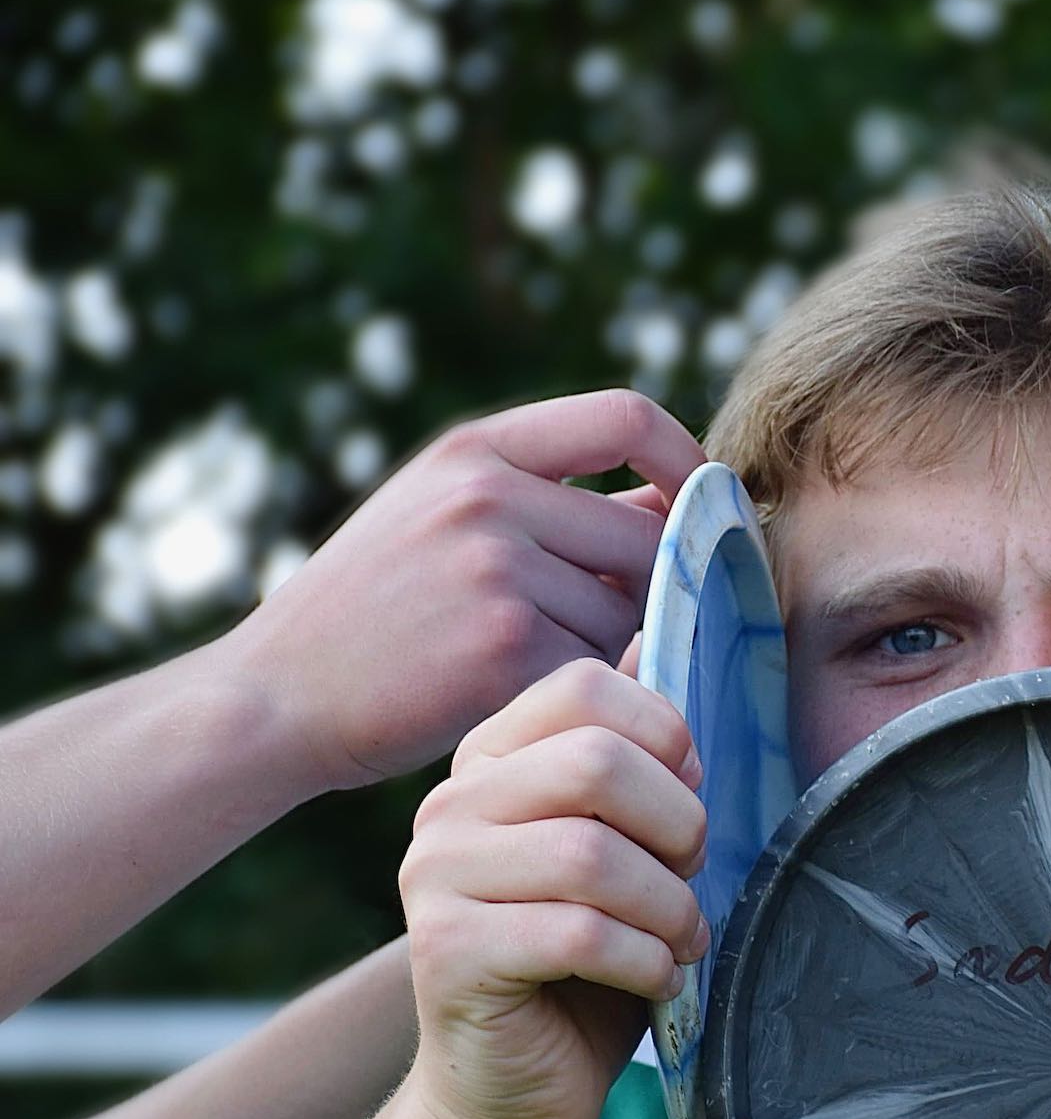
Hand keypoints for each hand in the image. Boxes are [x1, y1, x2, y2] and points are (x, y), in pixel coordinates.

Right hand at [209, 389, 704, 793]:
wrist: (275, 698)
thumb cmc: (373, 613)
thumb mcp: (438, 516)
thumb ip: (548, 499)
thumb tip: (679, 500)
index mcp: (474, 450)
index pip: (626, 418)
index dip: (687, 462)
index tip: (706, 507)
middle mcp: (487, 497)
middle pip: (648, 534)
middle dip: (652, 589)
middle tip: (620, 631)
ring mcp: (496, 571)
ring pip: (629, 611)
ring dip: (611, 649)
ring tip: (540, 667)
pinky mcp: (504, 649)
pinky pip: (600, 666)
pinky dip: (585, 691)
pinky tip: (533, 701)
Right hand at [398, 658, 707, 1118]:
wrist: (512, 1088)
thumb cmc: (584, 960)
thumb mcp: (623, 844)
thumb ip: (632, 754)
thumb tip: (656, 639)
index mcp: (493, 760)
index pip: (586, 687)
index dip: (666, 742)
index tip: (687, 805)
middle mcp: (451, 805)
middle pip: (598, 763)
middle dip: (678, 826)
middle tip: (691, 879)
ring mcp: (437, 876)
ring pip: (593, 856)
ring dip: (670, 908)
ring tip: (680, 941)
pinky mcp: (448, 952)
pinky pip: (581, 934)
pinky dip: (646, 961)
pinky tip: (656, 980)